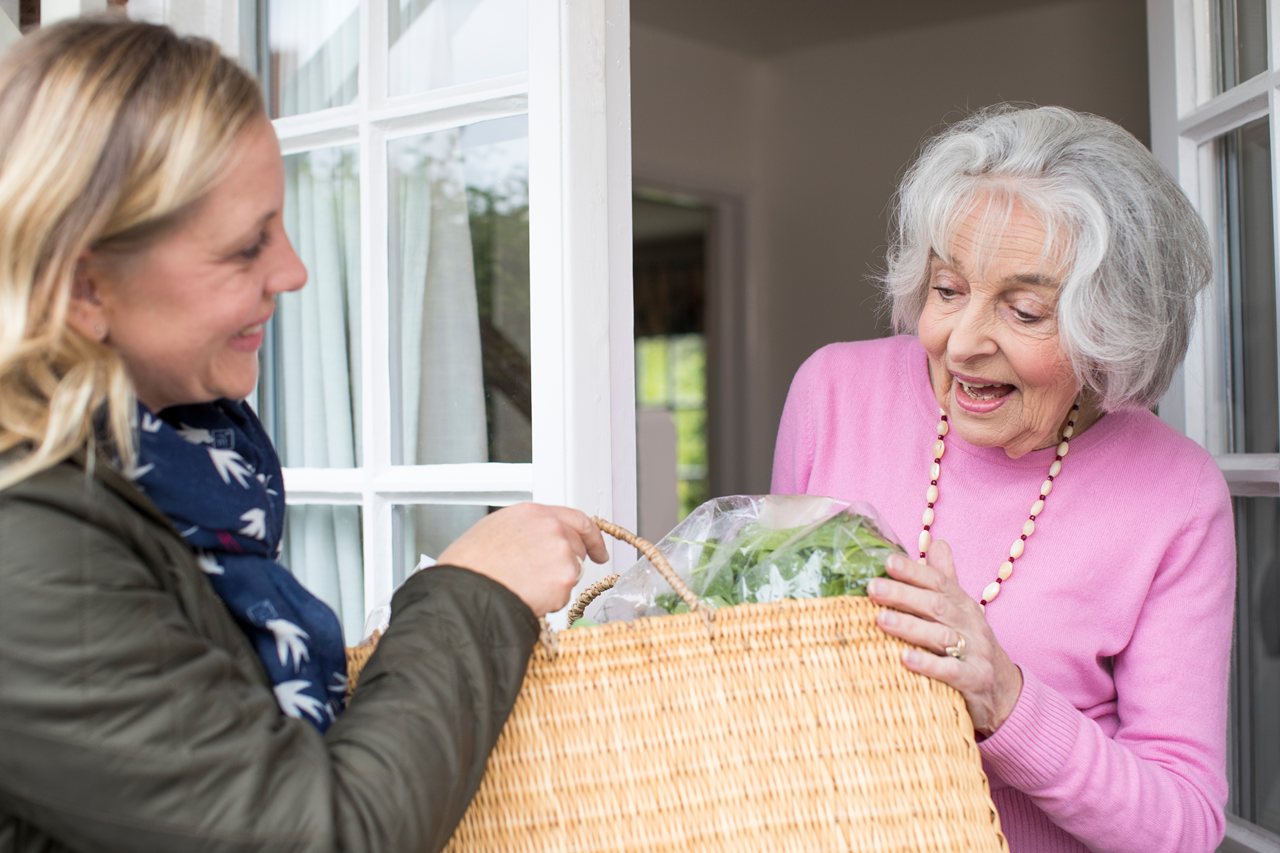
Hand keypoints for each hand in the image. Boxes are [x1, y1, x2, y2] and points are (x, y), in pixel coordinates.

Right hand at [437, 503, 609, 616]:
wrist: (465, 593)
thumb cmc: (469, 567)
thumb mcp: (494, 530)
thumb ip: (526, 530)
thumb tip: (536, 541)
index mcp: (533, 513)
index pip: (577, 519)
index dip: (591, 537)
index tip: (598, 550)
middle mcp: (552, 528)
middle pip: (576, 548)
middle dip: (566, 565)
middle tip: (545, 579)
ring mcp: (561, 553)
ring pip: (571, 573)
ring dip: (555, 583)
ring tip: (523, 586)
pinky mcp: (564, 579)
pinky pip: (565, 594)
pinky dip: (550, 601)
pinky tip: (526, 596)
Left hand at [866, 540, 1022, 736]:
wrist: (1004, 692)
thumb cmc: (972, 645)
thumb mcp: (961, 611)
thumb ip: (946, 578)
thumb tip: (937, 542)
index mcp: (963, 605)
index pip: (938, 582)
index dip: (913, 571)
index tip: (887, 562)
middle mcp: (971, 624)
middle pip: (936, 605)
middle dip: (903, 595)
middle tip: (872, 588)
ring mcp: (976, 652)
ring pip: (941, 636)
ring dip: (910, 626)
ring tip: (880, 619)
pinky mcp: (975, 680)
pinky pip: (952, 671)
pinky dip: (928, 664)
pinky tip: (904, 659)